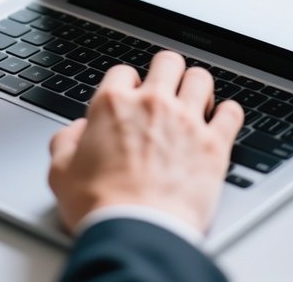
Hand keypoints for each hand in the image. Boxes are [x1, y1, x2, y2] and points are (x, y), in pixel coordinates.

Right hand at [48, 51, 243, 234]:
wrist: (137, 232)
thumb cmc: (100, 205)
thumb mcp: (60, 172)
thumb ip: (65, 142)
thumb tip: (76, 132)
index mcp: (112, 104)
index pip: (123, 71)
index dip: (125, 84)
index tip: (128, 97)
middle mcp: (151, 103)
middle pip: (167, 61)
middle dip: (167, 71)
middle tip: (166, 88)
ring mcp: (185, 120)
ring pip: (201, 78)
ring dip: (197, 87)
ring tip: (195, 101)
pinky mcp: (213, 145)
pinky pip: (231, 113)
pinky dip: (228, 113)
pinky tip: (222, 120)